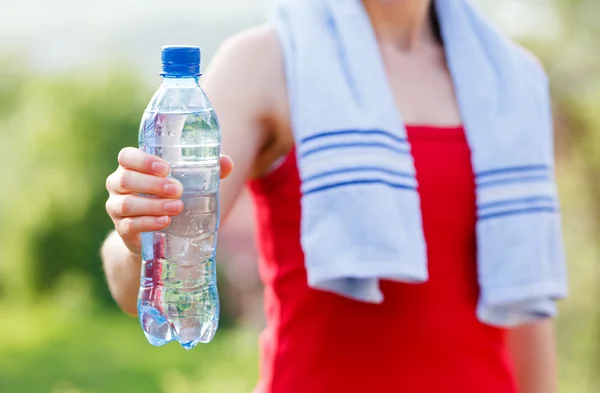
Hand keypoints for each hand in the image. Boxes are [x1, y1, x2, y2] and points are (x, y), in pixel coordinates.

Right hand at [105, 147, 232, 254]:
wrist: (156, 235)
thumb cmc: (171, 198)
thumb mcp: (186, 183)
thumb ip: (205, 171)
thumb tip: (227, 162)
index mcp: (131, 167)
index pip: (126, 156)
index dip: (143, 160)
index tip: (167, 168)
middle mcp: (118, 185)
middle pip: (125, 179)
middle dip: (152, 184)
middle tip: (177, 190)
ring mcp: (116, 207)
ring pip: (127, 204)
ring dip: (153, 205)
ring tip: (177, 207)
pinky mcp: (122, 229)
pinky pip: (129, 225)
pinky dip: (149, 223)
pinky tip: (165, 222)